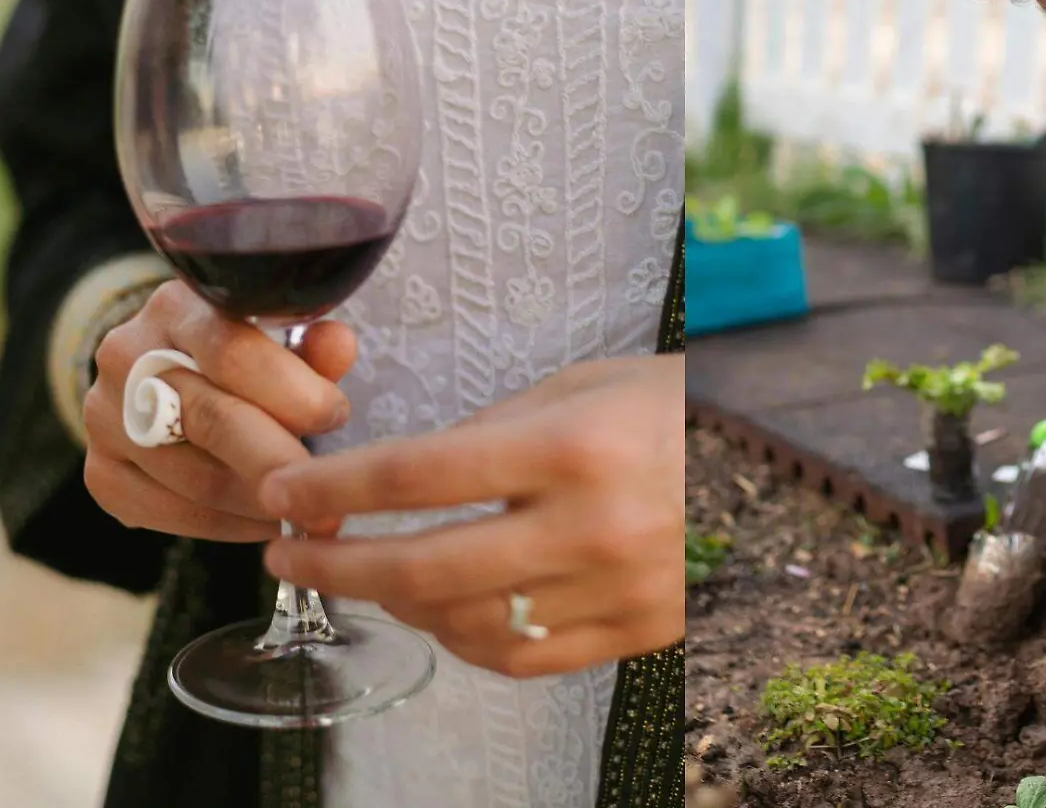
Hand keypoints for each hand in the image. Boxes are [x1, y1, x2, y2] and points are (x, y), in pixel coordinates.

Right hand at [82, 279, 355, 540]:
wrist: (165, 374)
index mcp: (179, 307)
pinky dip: (226, 526)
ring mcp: (104, 417)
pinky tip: (263, 522)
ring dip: (260, 504)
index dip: (292, 392)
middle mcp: (127, 356)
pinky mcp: (100, 472)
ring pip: (194, 477)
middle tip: (328, 501)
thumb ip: (311, 345)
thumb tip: (339, 345)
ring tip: (306, 511)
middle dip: (279, 463)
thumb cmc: (244, 354)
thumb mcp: (278, 336)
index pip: (233, 353)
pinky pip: (169, 513)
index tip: (336, 416)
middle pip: (211, 419)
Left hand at [256, 354, 685, 678]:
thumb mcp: (579, 387)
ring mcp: (617, 591)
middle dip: (334, 562)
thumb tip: (393, 477)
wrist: (763, 465)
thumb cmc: (667, 410)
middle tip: (286, 552)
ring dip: (395, 603)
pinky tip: (438, 612)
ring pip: (464, 623)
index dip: (333, 488)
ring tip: (367, 576)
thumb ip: (487, 431)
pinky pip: (523, 658)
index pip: (418, 476)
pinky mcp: (638, 632)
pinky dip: (463, 640)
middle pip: (423, 564)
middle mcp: (592, 527)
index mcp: (573, 447)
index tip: (282, 491)